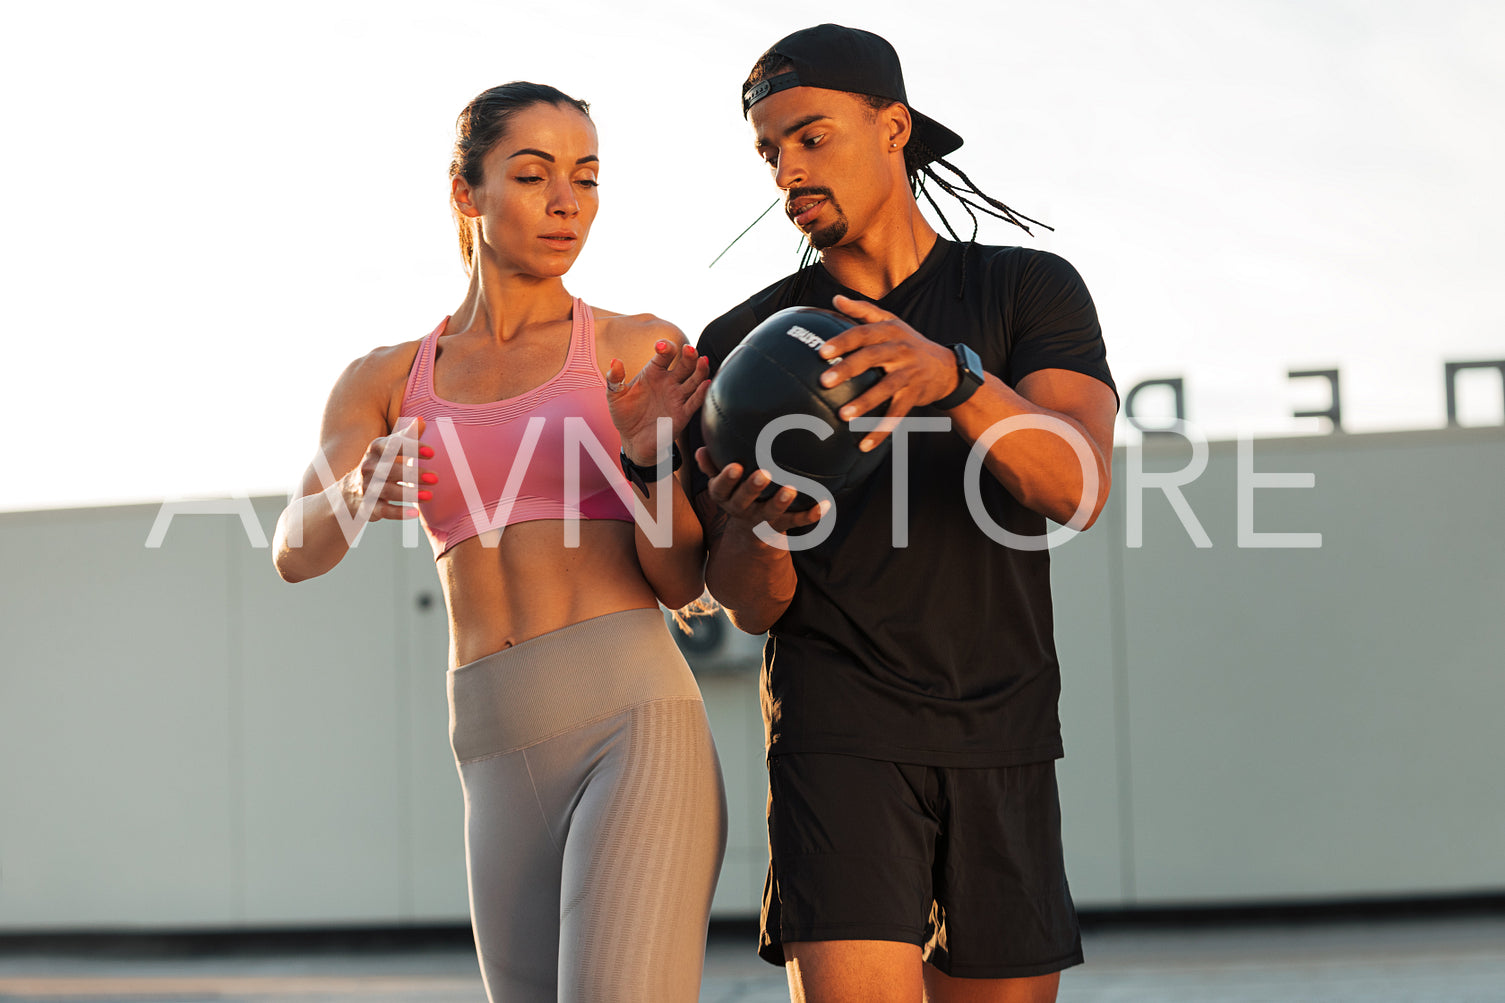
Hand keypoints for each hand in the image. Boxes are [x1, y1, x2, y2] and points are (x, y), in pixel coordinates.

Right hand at [339, 417, 434, 520]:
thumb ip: (406, 436)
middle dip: (414, 473)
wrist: (349, 493)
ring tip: (430, 496)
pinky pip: (383, 510)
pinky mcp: (368, 507)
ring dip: (409, 493)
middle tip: (436, 478)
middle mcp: (369, 467)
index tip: (433, 453)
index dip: (412, 448)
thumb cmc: (379, 465)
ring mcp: (367, 487)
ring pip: (388, 490)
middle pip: (391, 469)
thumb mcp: (389, 449)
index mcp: (376, 449)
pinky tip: (414, 513)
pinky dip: (398, 512)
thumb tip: (422, 420)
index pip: (393, 446)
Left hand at [607, 340, 710, 464]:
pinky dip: (702, 394)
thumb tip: (615, 361)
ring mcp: (677, 397)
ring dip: (700, 370)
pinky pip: (695, 402)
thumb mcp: (615, 396)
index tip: (660, 346)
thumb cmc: (625, 415)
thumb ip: (615, 378)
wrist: (632, 441)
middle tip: (689, 349)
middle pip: (685, 364)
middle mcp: (669, 382)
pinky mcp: (682, 414)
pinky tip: (706, 385)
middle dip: (689, 355)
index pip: (665, 355)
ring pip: (694, 380)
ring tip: (703, 360)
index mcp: (654, 373)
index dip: (665, 348)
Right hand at [695, 448, 828, 535]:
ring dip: (781, 503)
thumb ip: (711, 466)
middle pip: (744, 502)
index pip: (720, 489)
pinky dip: (812, 514)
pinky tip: (826, 503)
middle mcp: (741, 510)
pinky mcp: (781, 526)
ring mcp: (762, 520)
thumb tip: (700, 448)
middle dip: (753, 488)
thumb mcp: (721, 484)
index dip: (726, 479)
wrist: (751, 532)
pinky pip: (797, 522)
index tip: (735, 466)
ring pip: (771, 514)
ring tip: (791, 489)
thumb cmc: (736, 494)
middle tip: (764, 474)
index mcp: (725, 498)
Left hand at [818, 294, 959, 450]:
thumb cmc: (909, 343)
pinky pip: (897, 414)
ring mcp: (909, 374)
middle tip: (825, 381)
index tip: (822, 352)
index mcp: (890, 331)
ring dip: (865, 403)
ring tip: (843, 415)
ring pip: (886, 389)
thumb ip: (863, 310)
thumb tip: (836, 297)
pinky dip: (881, 430)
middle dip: (848, 369)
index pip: (862, 333)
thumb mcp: (891, 322)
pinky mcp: (915, 395)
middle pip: (871, 358)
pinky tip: (864, 444)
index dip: (842, 341)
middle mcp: (900, 350)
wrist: (946, 368)